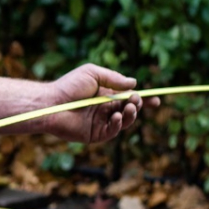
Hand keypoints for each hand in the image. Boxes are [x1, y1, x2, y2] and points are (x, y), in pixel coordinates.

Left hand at [43, 63, 157, 142]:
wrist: (51, 103)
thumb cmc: (68, 86)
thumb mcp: (93, 74)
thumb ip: (114, 79)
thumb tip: (134, 83)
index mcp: (104, 95)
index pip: (128, 98)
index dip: (143, 100)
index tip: (156, 100)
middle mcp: (104, 109)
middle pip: (129, 109)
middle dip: (137, 105)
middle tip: (136, 100)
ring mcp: (100, 122)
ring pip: (124, 121)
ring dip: (130, 114)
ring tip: (129, 107)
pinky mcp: (95, 134)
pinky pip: (113, 131)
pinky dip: (118, 124)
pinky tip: (115, 117)